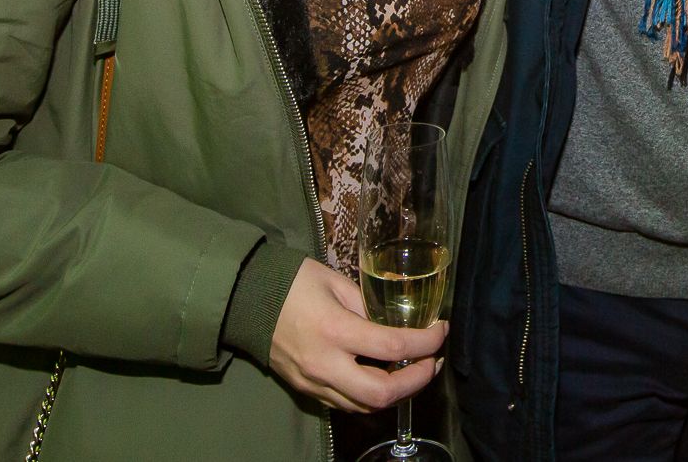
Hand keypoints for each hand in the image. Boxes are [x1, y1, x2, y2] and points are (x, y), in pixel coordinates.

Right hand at [268, 259, 445, 412]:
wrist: (246, 300)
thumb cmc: (293, 283)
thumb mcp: (335, 282)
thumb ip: (366, 304)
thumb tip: (394, 321)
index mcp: (336, 330)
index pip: (393, 348)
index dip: (427, 343)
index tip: (441, 331)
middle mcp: (326, 364)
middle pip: (382, 393)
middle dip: (417, 381)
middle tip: (432, 362)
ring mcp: (315, 382)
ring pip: (365, 405)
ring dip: (396, 392)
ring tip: (414, 370)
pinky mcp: (306, 390)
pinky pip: (346, 404)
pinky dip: (370, 396)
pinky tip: (382, 376)